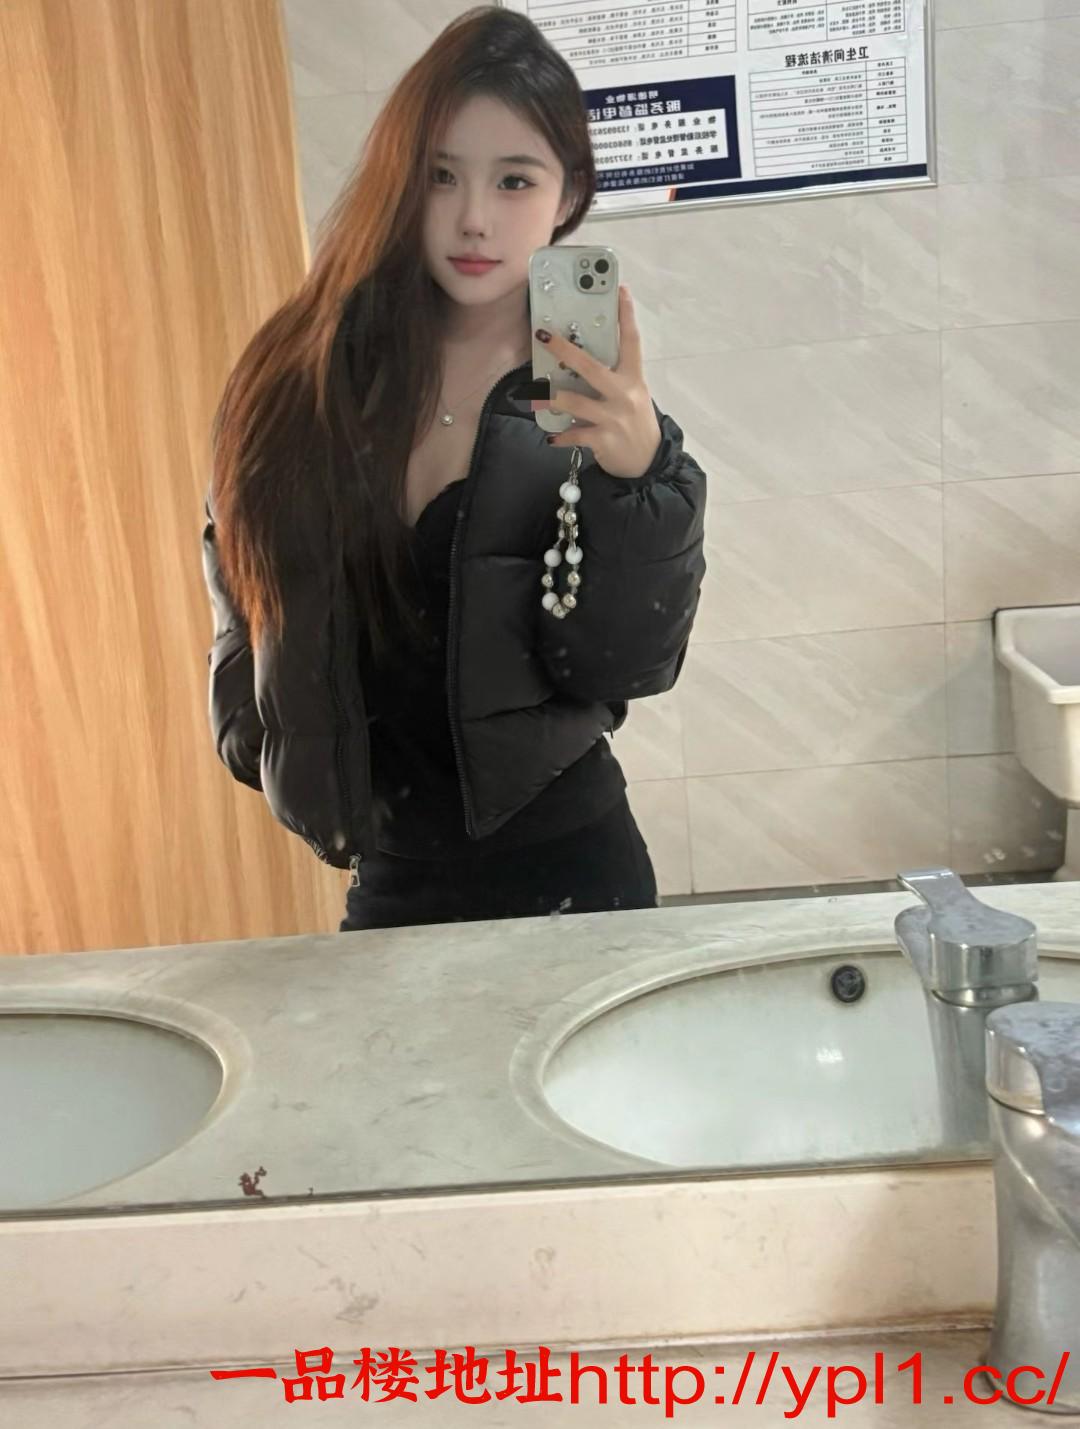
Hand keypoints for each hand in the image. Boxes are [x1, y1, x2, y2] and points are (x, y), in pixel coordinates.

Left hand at [532, 285, 661, 479]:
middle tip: (543, 335)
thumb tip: (578, 360)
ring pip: (574, 402)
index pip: (631, 341)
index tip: (620, 289)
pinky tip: (552, 437)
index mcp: (634, 378)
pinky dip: (561, 436)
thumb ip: (612, 377)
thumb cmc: (634, 422)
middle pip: (590, 366)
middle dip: (564, 350)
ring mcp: (613, 417)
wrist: (647, 462)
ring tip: (534, 395)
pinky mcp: (603, 439)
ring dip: (550, 398)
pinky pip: (574, 434)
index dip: (626, 315)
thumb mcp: (632, 394)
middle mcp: (624, 394)